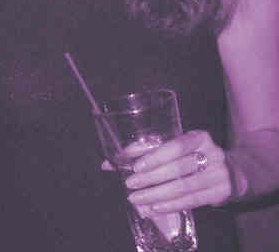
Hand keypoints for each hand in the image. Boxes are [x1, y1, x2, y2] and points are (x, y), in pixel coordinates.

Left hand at [108, 130, 232, 215]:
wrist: (234, 172)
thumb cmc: (194, 157)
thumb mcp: (178, 149)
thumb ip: (147, 153)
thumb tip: (109, 163)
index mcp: (199, 137)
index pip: (175, 146)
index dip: (155, 157)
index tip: (135, 166)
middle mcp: (212, 153)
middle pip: (178, 168)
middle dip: (151, 178)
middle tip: (130, 184)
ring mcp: (220, 174)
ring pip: (184, 186)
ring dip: (157, 194)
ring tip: (137, 199)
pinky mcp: (223, 193)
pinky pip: (193, 201)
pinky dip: (172, 204)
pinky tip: (155, 206)